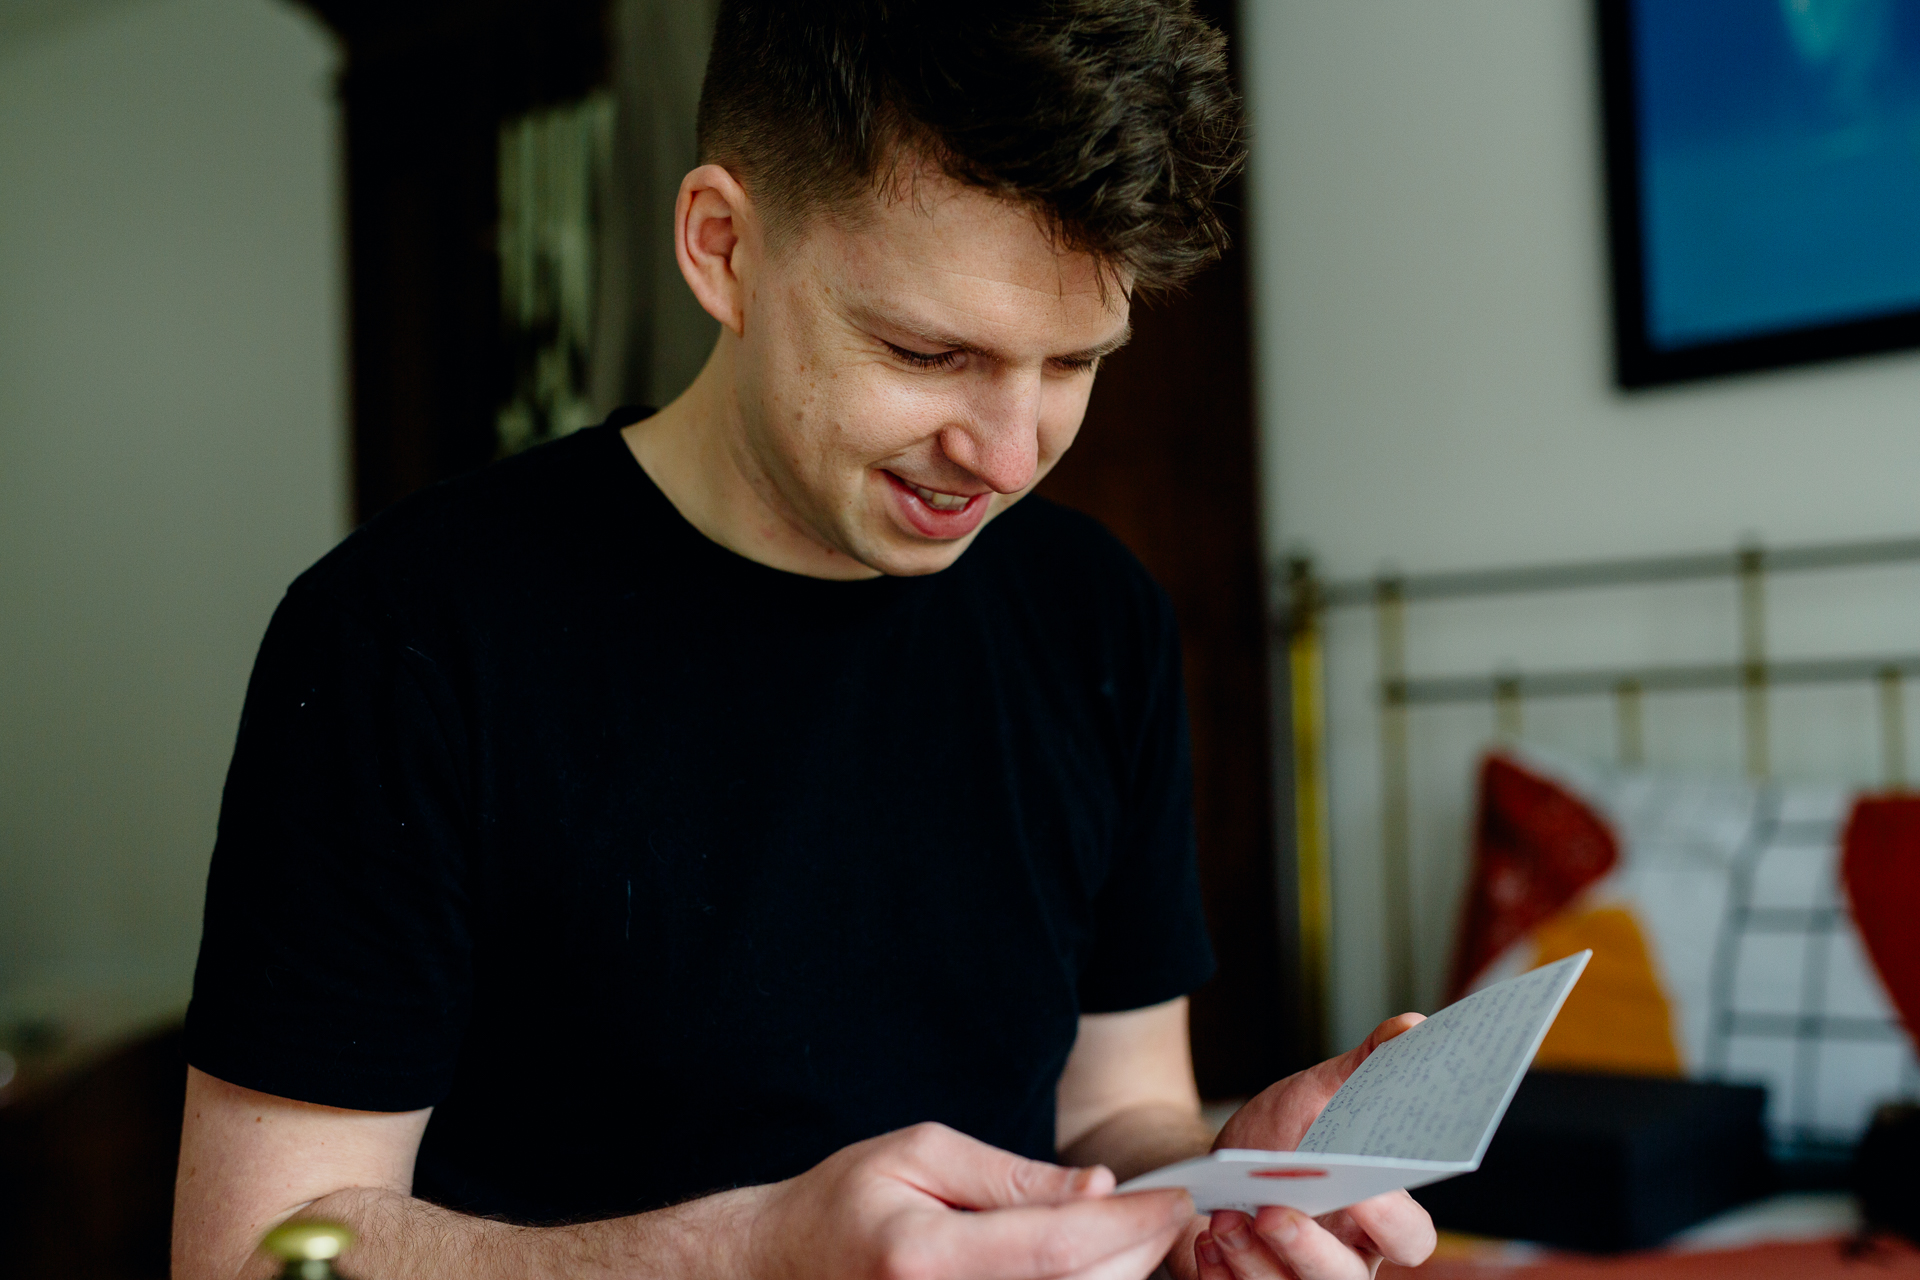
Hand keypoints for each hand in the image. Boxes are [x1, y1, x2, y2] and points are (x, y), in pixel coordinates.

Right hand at [748, 1121, 1194, 1279]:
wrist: (779, 1272)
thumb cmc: (845, 1207)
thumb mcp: (919, 1156)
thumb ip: (1010, 1177)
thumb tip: (1096, 1191)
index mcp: (923, 1258)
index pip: (1056, 1247)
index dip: (1130, 1224)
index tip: (1172, 1198)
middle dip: (1139, 1252)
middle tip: (1164, 1212)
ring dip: (1119, 1279)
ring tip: (1132, 1238)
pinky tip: (1093, 1268)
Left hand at [1176, 1016, 1438, 1279]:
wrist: (1215, 1167)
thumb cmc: (1280, 1136)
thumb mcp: (1315, 1096)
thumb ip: (1363, 1068)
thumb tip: (1412, 1025)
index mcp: (1376, 1218)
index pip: (1409, 1238)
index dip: (1391, 1219)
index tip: (1360, 1186)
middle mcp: (1344, 1260)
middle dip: (1309, 1250)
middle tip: (1271, 1210)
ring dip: (1255, 1264)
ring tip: (1225, 1221)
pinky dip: (1223, 1277)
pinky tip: (1205, 1241)